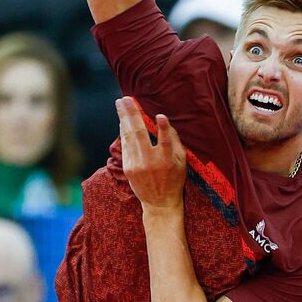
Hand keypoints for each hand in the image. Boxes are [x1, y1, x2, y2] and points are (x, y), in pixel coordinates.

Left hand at [117, 97, 186, 212]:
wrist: (159, 203)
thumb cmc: (174, 179)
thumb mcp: (182, 162)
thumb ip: (175, 142)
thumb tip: (166, 123)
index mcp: (167, 161)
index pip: (166, 143)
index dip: (164, 129)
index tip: (161, 116)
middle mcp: (150, 162)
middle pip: (140, 135)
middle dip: (132, 115)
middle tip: (126, 98)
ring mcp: (137, 165)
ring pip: (128, 137)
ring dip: (123, 119)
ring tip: (120, 104)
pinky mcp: (128, 167)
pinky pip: (125, 145)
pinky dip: (123, 131)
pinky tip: (122, 120)